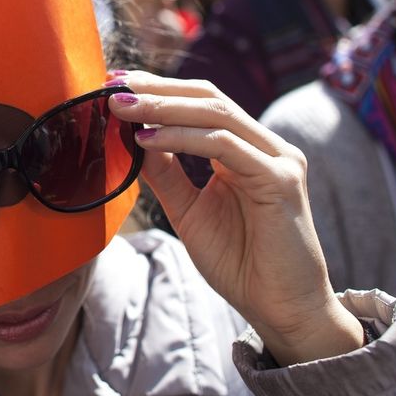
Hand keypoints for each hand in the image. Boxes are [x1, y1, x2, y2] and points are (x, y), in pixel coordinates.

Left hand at [108, 71, 362, 364]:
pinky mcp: (280, 180)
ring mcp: (278, 160)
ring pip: (215, 114)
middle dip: (156, 89)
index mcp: (247, 150)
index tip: (113, 85)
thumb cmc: (241, 265)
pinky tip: (147, 140)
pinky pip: (224, 146)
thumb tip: (132, 137)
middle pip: (208, 98)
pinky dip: (182, 139)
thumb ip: (166, 173)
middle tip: (111, 86)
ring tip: (121, 108)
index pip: (202, 102)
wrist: (283, 311)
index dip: (159, 89)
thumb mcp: (189, 211)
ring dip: (163, 108)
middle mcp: (266, 147)